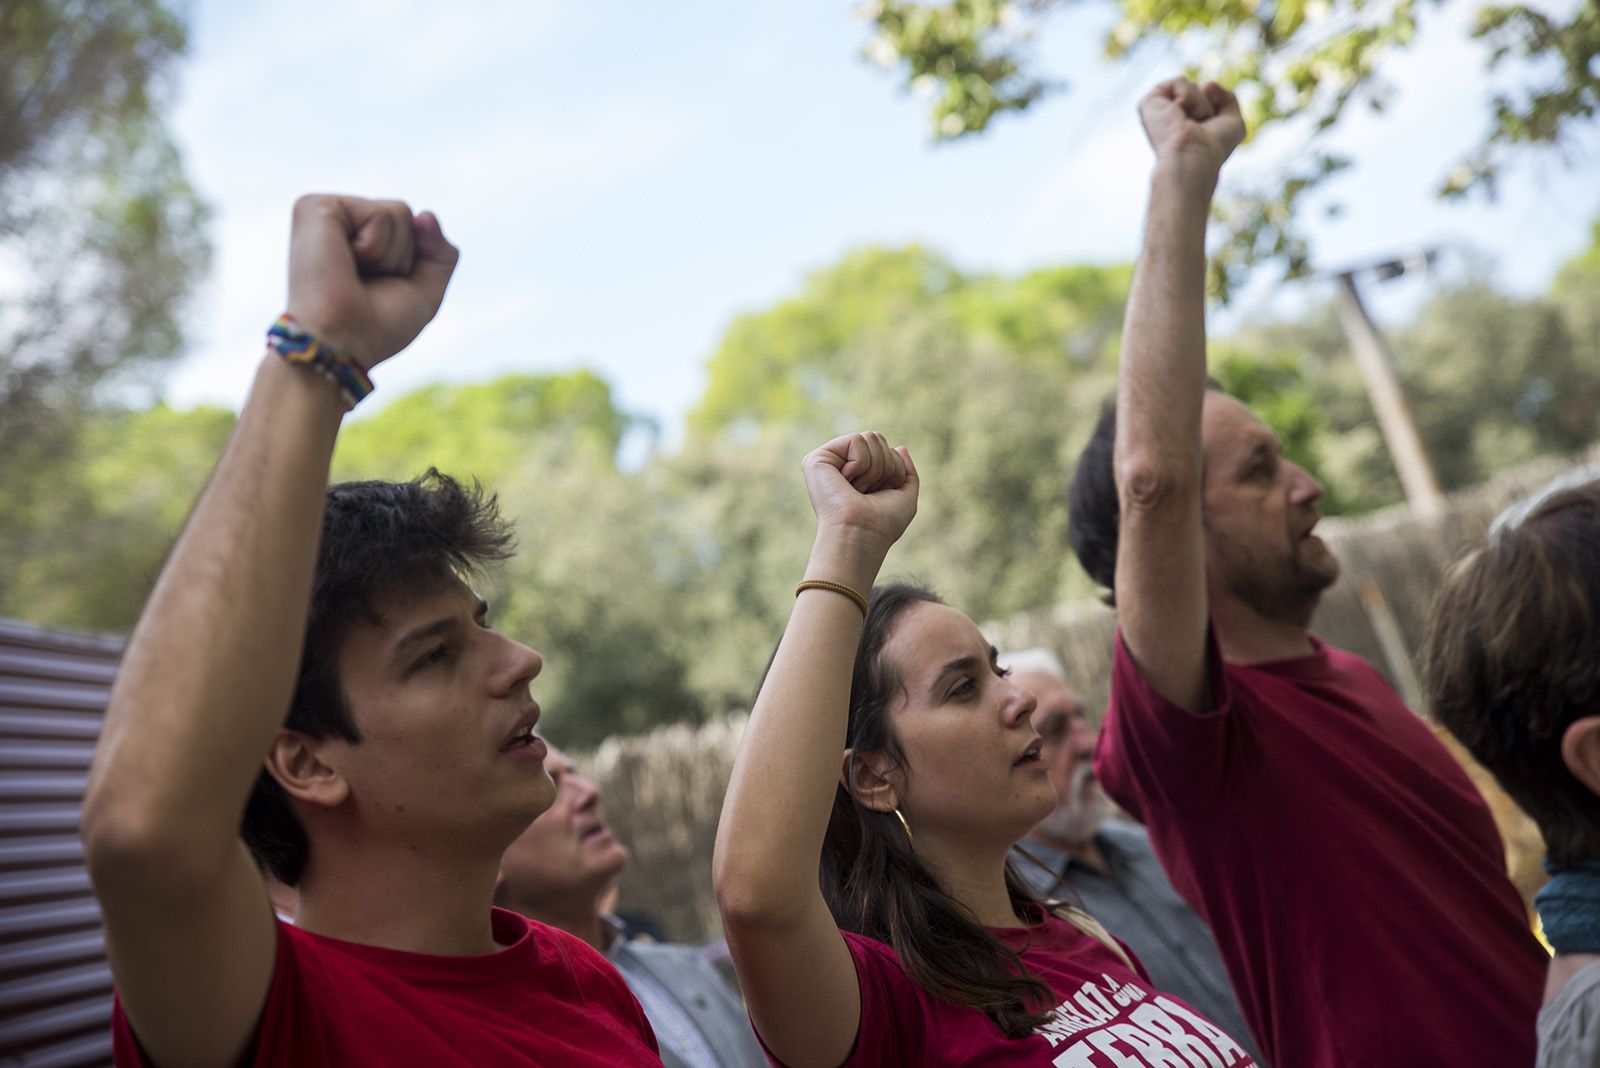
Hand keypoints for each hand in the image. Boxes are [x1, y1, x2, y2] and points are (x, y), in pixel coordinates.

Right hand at [284, 195, 459, 369]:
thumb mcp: (424, 290)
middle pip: (409, 216)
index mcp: (355, 236)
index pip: (413, 227)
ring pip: (400, 212)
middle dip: (403, 258)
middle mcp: (337, 219)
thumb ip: (440, 252)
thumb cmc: (376, 327)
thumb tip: (427, 214)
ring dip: (390, 256)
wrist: (342, 345)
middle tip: (366, 284)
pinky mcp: (315, 206)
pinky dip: (376, 247)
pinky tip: (345, 262)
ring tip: (354, 275)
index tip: (378, 289)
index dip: (411, 264)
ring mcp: (323, 210)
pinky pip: (381, 214)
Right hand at [801, 432, 918, 556]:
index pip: (886, 449)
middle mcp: (841, 465)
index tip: (880, 494)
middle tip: (869, 491)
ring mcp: (828, 461)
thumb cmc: (882, 524)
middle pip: (877, 438)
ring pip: (869, 437)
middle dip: (885, 465)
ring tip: (858, 489)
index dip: (893, 470)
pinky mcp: (817, 459)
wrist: (862, 534)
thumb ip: (906, 472)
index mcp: (858, 474)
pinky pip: (856, 440)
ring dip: (874, 467)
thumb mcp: (905, 497)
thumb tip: (901, 447)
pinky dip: (861, 464)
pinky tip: (847, 482)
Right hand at [1139, 79, 1244, 182]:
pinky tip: (1178, 117)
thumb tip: (1205, 84)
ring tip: (1188, 124)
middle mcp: (1169, 116)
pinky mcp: (1149, 102)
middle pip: (1200, 90)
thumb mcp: (1233, 121)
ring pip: (1189, 85)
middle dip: (1208, 106)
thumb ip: (1228, 97)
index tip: (1208, 136)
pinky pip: (1179, 82)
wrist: (1194, 157)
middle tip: (1198, 128)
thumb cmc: (1213, 149)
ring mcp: (1158, 109)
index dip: (1215, 111)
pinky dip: (1188, 98)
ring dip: (1199, 104)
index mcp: (1184, 122)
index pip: (1206, 98)